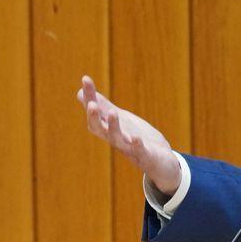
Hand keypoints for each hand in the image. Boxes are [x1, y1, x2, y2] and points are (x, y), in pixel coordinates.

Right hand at [77, 75, 180, 194]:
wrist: (160, 162)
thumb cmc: (137, 139)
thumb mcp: (120, 119)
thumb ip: (103, 107)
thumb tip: (80, 92)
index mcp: (109, 129)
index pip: (95, 113)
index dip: (89, 98)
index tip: (85, 78)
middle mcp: (116, 139)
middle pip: (100, 129)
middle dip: (94, 117)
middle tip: (92, 104)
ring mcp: (130, 148)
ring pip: (117, 140)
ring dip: (114, 127)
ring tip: (113, 112)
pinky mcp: (146, 155)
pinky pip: (140, 151)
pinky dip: (137, 145)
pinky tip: (136, 138)